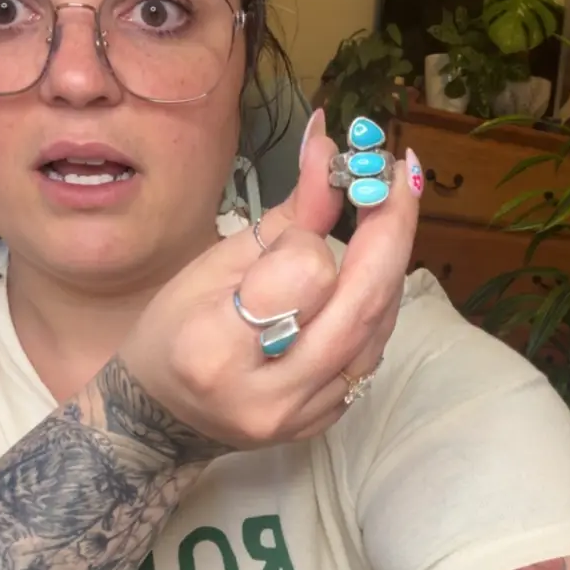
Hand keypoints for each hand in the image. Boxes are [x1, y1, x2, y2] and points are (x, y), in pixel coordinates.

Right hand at [121, 111, 421, 447]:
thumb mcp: (217, 263)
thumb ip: (286, 216)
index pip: (306, 274)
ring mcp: (301, 418)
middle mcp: (267, 395)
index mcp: (214, 348)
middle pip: (360, 304)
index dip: (313, 234)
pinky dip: (377, 307)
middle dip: (391, 231)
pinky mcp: (324, 423)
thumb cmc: (175, 330)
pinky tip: (371, 275)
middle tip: (400, 178)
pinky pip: (370, 355)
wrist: (168, 412)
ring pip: (377, 330)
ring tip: (388, 218)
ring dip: (390, 267)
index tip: (308, 211)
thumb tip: (331, 145)